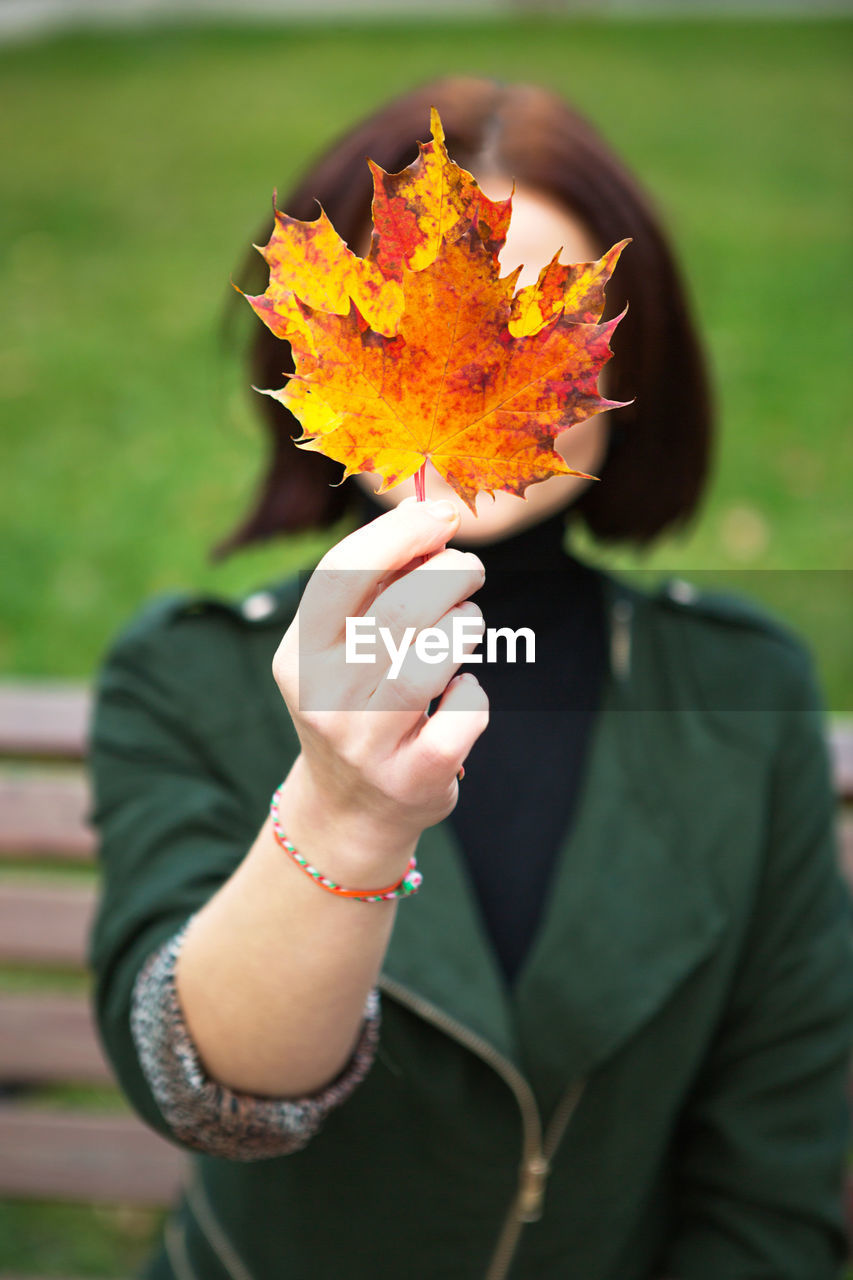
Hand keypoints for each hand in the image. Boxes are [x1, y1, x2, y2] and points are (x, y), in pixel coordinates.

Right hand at [272, 498, 489, 873]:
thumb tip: (436, 520)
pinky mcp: (413, 777)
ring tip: (464, 628)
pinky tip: (461, 695)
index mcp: (300, 654)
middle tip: (470, 572)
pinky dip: (474, 693)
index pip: (340, 575)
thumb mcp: (342, 649)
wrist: (351, 809)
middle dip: (451, 575)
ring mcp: (366, 743)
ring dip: (465, 627)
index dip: (398, 535)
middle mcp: (324, 698)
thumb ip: (376, 587)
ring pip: (433, 658)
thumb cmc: (359, 703)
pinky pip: (465, 712)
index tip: (442, 517)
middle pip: (400, 610)